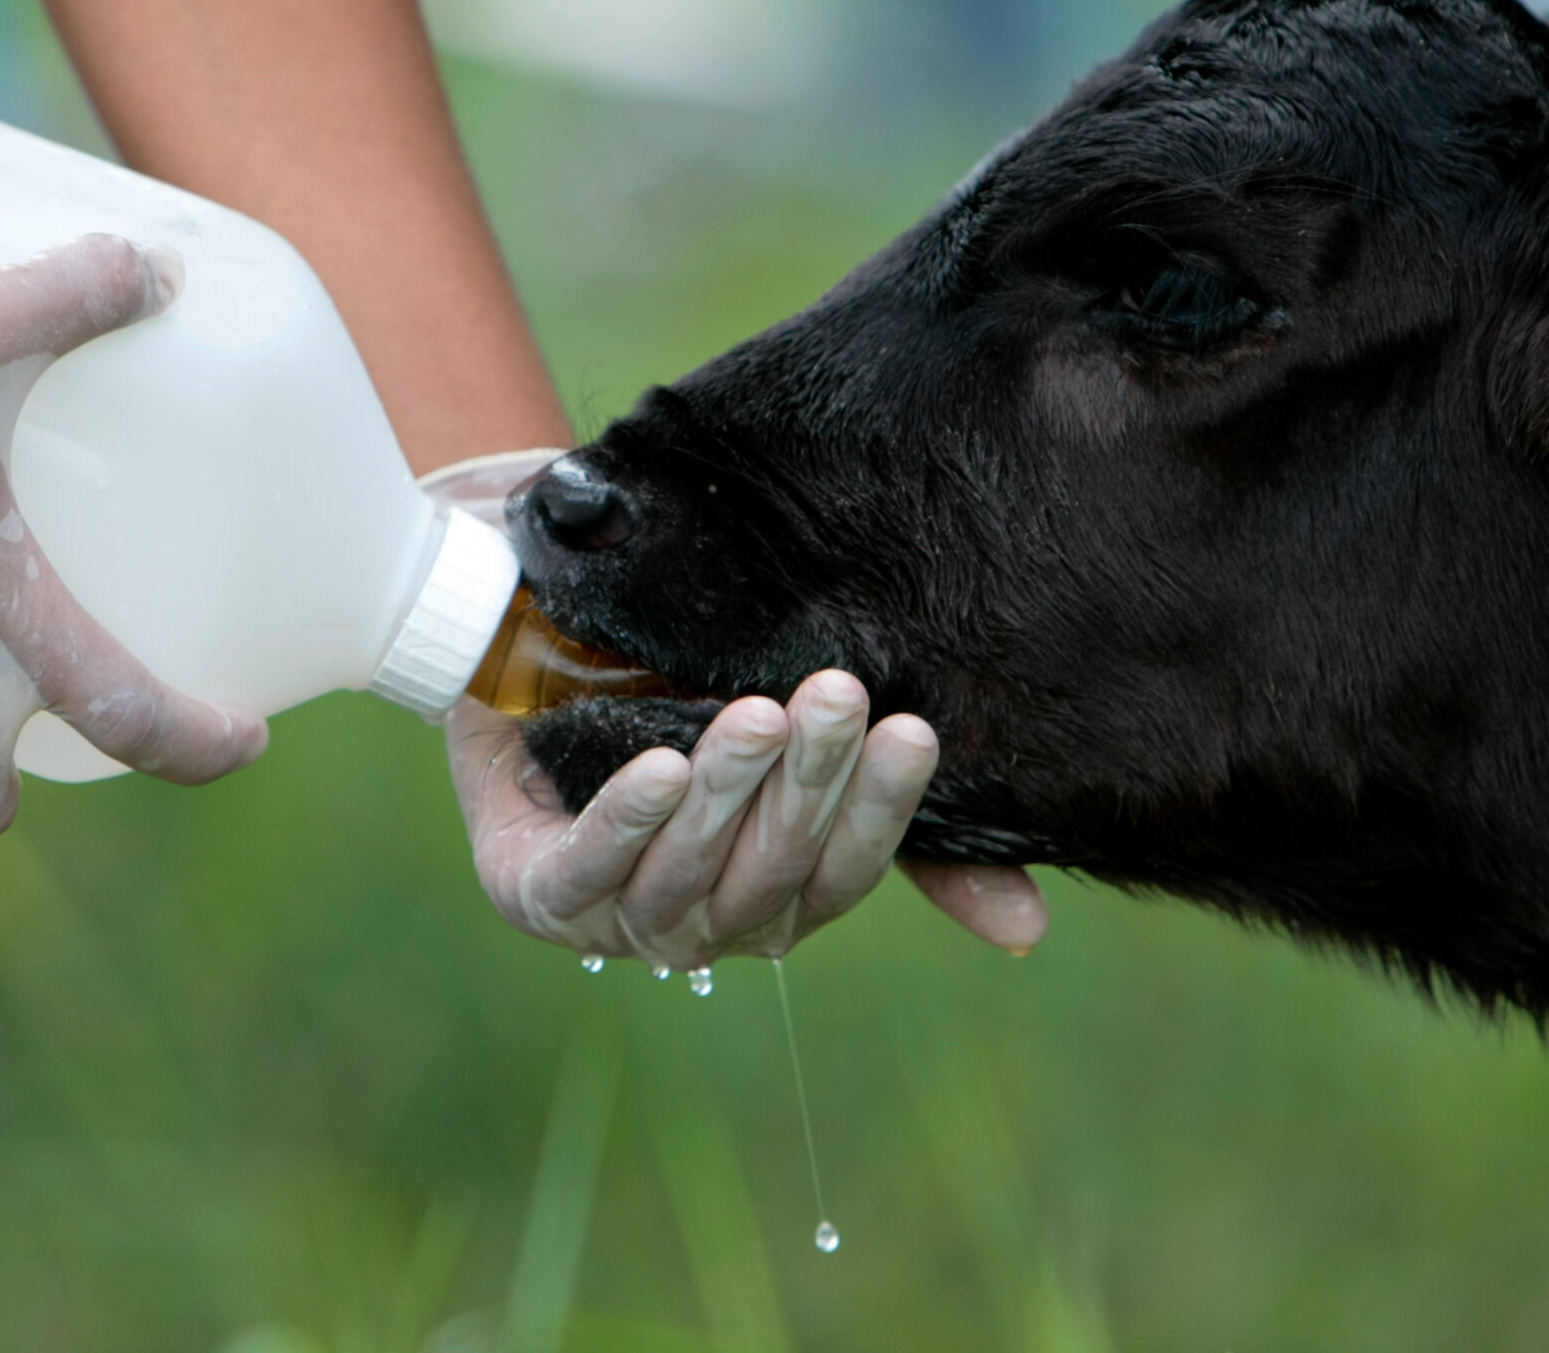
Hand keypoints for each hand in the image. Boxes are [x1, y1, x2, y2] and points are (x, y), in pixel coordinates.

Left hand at [447, 673, 1046, 964]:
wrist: (517, 619)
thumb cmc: (666, 677)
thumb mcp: (787, 727)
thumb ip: (883, 799)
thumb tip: (1032, 929)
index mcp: (777, 894)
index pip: (849, 871)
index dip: (882, 808)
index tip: (913, 729)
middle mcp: (705, 921)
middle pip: (773, 869)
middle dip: (809, 783)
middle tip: (836, 694)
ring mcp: (616, 916)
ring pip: (688, 874)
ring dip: (726, 794)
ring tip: (753, 713)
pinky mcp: (532, 893)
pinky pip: (589, 868)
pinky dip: (629, 821)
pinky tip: (660, 767)